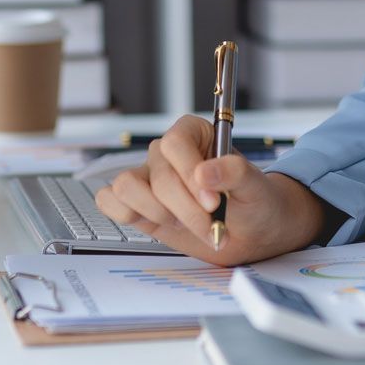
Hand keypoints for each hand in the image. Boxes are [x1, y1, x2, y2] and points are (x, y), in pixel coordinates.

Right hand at [92, 115, 327, 264]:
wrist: (251, 231)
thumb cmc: (255, 202)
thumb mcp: (255, 187)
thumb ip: (235, 173)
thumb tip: (205, 173)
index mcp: (194, 133)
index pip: (174, 144)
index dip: (189, 175)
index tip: (213, 203)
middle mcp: (166, 153)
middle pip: (157, 176)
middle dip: (185, 209)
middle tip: (211, 228)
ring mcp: (149, 178)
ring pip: (126, 187)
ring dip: (157, 213)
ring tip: (185, 224)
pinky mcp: (137, 204)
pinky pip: (109, 201)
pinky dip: (126, 215)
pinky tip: (159, 225)